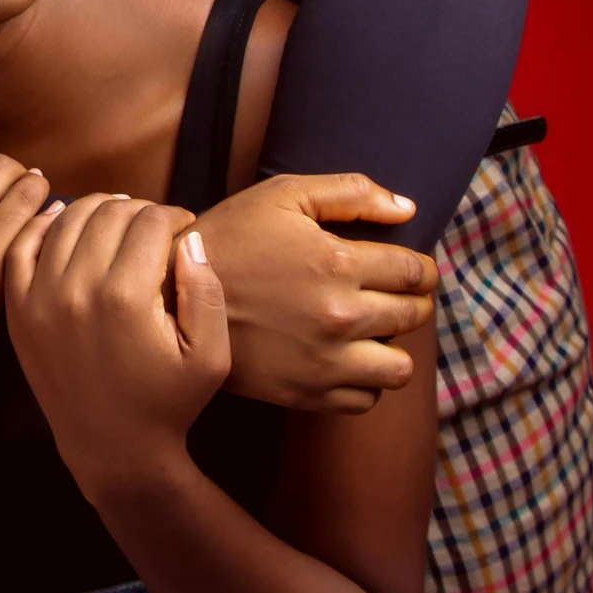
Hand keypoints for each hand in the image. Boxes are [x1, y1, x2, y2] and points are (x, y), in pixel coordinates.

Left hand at [5, 195, 228, 500]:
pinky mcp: (19, 311)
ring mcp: (40, 299)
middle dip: (138, 210)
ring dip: (96, 210)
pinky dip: (42, 224)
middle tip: (153, 225)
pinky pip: (21, 247)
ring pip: (66, 221)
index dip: (173, 215)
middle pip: (108, 213)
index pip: (149, 221)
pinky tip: (64, 219)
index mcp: (127, 297)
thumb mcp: (211, 356)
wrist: (113, 451)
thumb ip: (207, 291)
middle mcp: (77, 290)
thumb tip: (188, 236)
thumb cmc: (169, 403)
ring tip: (117, 221)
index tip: (183, 227)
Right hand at [198, 174, 437, 413]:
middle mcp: (339, 315)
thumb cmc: (228, 237)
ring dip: (392, 347)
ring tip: (371, 332)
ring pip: (399, 368)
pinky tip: (345, 359)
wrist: (171, 294)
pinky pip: (365, 400)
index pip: (416, 272)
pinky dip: (365, 382)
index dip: (421, 268)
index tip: (411, 268)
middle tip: (390, 294)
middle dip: (411, 301)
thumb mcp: (282, 196)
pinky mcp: (305, 393)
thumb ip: (351, 193)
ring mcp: (324, 360)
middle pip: (413, 316)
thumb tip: (408, 210)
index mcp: (338, 262)